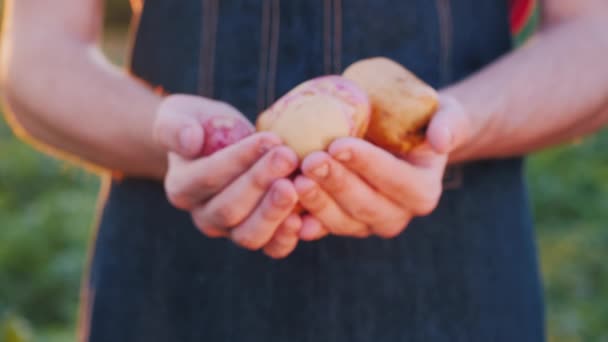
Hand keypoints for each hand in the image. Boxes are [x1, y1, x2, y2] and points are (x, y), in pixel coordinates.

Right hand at [153, 95, 301, 257]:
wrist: (222, 146)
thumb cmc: (202, 126)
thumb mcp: (181, 114)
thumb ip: (175, 126)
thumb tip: (190, 140)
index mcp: (182, 187)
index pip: (208, 177)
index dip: (239, 160)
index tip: (270, 139)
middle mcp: (204, 216)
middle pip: (230, 209)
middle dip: (261, 182)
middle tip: (288, 157)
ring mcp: (231, 231)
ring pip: (249, 235)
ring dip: (275, 211)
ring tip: (297, 185)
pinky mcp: (259, 236)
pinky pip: (272, 248)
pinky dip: (288, 237)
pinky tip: (305, 217)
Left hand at [294, 94, 470, 239]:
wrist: (400, 137)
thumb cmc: (422, 121)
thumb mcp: (446, 113)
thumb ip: (450, 123)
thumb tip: (440, 140)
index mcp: (423, 191)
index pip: (397, 181)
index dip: (368, 165)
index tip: (339, 144)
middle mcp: (397, 214)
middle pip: (366, 205)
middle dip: (337, 184)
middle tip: (310, 160)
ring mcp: (367, 223)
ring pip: (342, 221)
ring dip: (317, 203)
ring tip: (294, 178)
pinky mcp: (342, 222)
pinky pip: (322, 227)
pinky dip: (305, 222)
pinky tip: (287, 212)